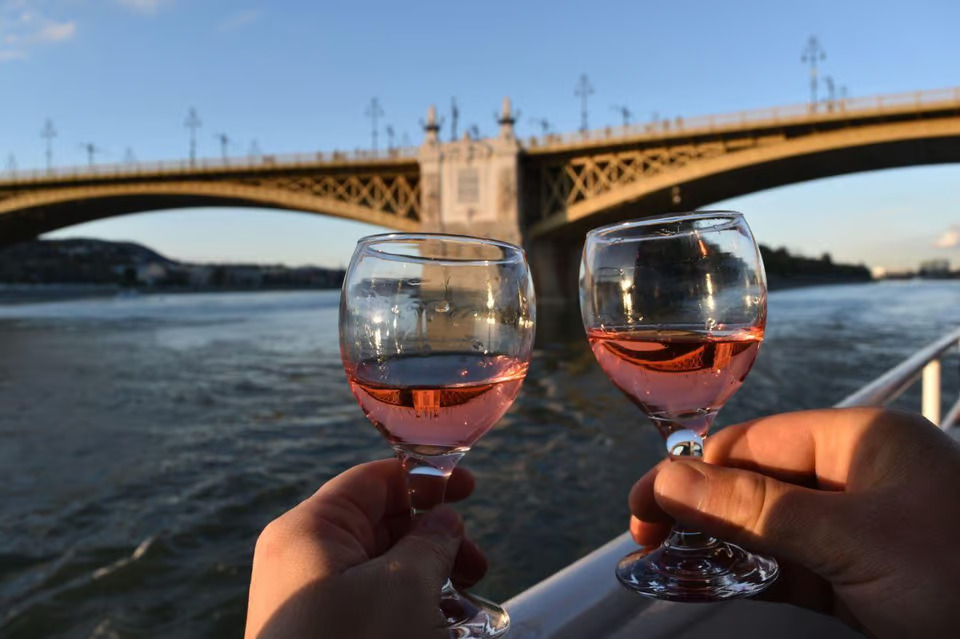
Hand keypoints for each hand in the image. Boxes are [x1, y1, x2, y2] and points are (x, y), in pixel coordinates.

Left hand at [245, 459, 486, 638]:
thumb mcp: (404, 587)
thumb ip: (431, 542)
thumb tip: (445, 521)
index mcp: (310, 530)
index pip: (371, 482)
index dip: (423, 479)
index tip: (469, 488)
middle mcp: (304, 560)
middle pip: (380, 525)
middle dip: (434, 539)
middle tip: (475, 562)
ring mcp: (312, 601)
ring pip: (382, 568)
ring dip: (431, 576)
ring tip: (468, 599)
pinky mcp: (325, 633)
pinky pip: (374, 604)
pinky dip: (412, 606)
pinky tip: (447, 624)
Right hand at [629, 407, 959, 637]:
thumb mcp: (852, 540)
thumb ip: (755, 510)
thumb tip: (672, 480)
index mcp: (860, 441)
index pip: (754, 443)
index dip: (692, 470)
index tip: (646, 505)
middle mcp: (857, 478)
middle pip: (756, 482)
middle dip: (700, 509)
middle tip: (649, 540)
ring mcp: (859, 529)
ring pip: (768, 528)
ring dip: (720, 545)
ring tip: (671, 565)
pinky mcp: (861, 577)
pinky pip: (791, 566)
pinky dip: (753, 575)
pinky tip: (714, 582)